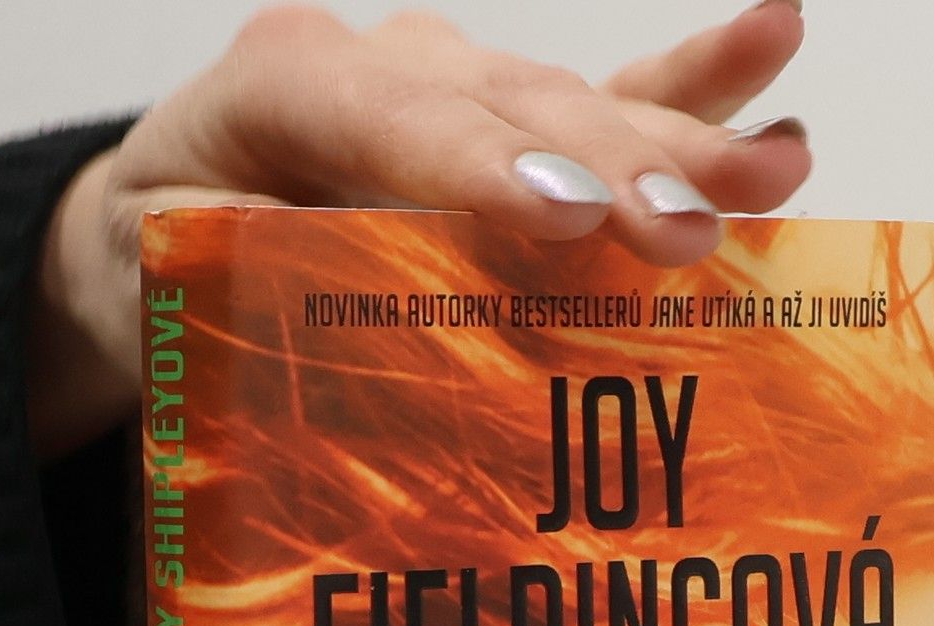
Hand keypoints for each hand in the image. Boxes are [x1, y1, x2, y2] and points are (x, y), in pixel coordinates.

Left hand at [28, 2, 810, 455]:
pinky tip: (776, 48)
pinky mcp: (514, 133)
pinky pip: (611, 94)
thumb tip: (292, 265)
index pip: (392, 115)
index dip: (479, 163)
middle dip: (605, 166)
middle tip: (682, 230)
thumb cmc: (166, 253)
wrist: (162, 225)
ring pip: (578, 104)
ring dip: (679, 141)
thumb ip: (218, 262)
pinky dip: (693, 80)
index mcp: (289, 84)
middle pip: (513, 108)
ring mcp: (464, 90)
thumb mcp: (157, 268)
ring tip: (773, 170)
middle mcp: (390, 68)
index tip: (557, 215)